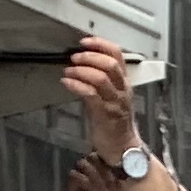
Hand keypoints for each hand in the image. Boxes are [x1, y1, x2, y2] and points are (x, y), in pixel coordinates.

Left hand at [60, 37, 140, 165]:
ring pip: (101, 78)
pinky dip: (76, 85)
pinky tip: (66, 83)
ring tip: (68, 71)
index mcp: (124, 83)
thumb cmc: (113, 122)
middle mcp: (122, 90)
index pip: (117, 55)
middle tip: (74, 58)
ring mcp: (115, 103)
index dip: (100, 44)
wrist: (122, 148)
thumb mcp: (111, 96)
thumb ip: (100, 80)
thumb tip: (81, 63)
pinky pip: (90, 94)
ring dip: (81, 71)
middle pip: (110, 64)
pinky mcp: (105, 115)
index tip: (84, 41)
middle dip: (89, 57)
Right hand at [67, 157, 124, 190]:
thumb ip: (119, 174)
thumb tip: (119, 161)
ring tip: (105, 190)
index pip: (105, 154)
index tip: (121, 171)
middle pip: (93, 155)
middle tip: (112, 182)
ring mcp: (83, 177)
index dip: (111, 159)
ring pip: (83, 163)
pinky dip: (85, 181)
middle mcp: (94, 171)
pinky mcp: (73, 186)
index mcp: (107, 170)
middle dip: (103, 167)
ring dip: (95, 174)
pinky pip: (74, 174)